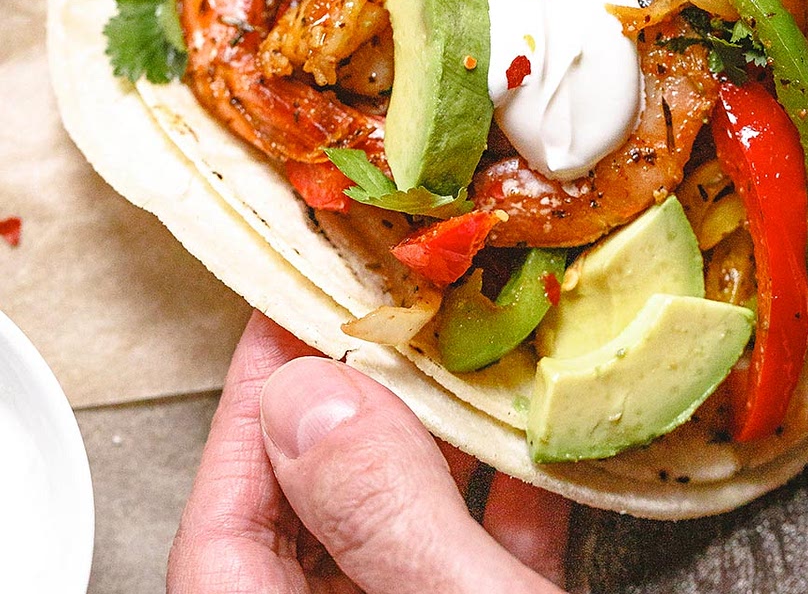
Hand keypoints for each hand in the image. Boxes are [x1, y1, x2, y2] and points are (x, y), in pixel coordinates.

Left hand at [168, 312, 568, 592]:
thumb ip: (383, 513)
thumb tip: (312, 395)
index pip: (225, 523)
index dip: (255, 401)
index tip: (290, 309)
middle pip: (311, 506)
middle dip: (354, 400)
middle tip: (387, 312)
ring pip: (394, 520)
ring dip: (434, 433)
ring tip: (462, 350)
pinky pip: (470, 549)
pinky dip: (501, 490)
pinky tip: (530, 434)